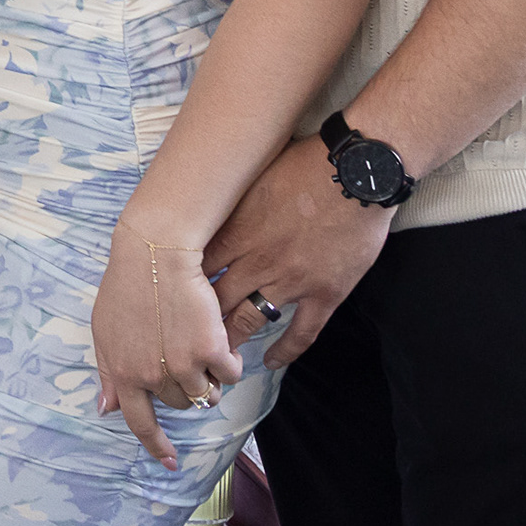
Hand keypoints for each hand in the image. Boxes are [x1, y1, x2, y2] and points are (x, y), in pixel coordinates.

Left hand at [91, 232, 239, 466]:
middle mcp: (151, 376)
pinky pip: (230, 372)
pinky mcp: (210, 350)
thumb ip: (107, 371)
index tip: (170, 463)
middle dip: (187, 387)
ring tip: (207, 345)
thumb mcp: (104, 329)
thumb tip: (106, 409)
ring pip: (208, 392)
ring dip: (212, 377)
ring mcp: (182, 365)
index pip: (139, 423)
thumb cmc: (127, 285)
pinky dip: (231, 361)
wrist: (156, 253)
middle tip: (188, 354)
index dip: (156, 445)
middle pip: (181, 404)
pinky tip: (222, 337)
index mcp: (122, 372)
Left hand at [199, 137, 396, 364]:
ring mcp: (291, 280)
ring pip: (250, 320)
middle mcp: (258, 260)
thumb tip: (203, 200)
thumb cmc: (305, 163)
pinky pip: (301, 332)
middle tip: (184, 340)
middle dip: (197, 324)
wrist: (358, 172)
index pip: (194, 269)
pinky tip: (271, 363)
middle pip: (215, 301)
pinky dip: (285, 351)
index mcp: (237, 230)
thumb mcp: (253, 173)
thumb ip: (230, 198)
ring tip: (217, 358)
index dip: (177, 288)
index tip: (167, 300)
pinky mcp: (324, 293)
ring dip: (231, 341)